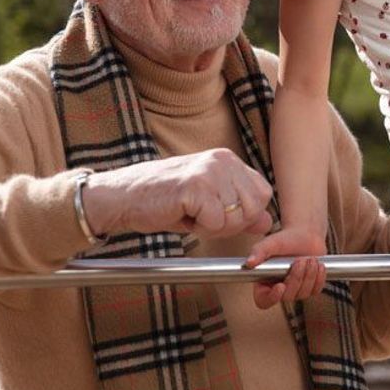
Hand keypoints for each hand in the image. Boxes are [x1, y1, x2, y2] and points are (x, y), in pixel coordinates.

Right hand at [79, 148, 273, 239]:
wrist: (122, 198)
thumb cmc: (163, 201)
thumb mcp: (207, 203)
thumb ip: (238, 210)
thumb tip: (268, 222)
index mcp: (228, 160)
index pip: (263, 193)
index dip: (246, 214)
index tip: (219, 217)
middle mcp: (223, 160)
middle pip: (254, 207)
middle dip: (231, 224)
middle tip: (201, 219)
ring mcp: (210, 171)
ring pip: (237, 217)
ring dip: (213, 227)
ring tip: (189, 215)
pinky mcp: (195, 186)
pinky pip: (215, 222)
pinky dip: (199, 229)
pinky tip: (181, 216)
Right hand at [243, 226, 328, 306]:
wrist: (305, 235)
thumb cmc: (285, 239)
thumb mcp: (270, 243)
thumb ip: (259, 252)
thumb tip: (249, 263)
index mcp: (264, 282)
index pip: (264, 301)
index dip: (272, 298)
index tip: (280, 286)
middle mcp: (279, 290)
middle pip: (288, 296)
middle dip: (296, 278)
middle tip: (300, 260)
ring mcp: (296, 291)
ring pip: (303, 293)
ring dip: (309, 275)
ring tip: (311, 259)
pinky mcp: (310, 288)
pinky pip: (316, 290)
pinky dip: (319, 277)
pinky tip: (319, 265)